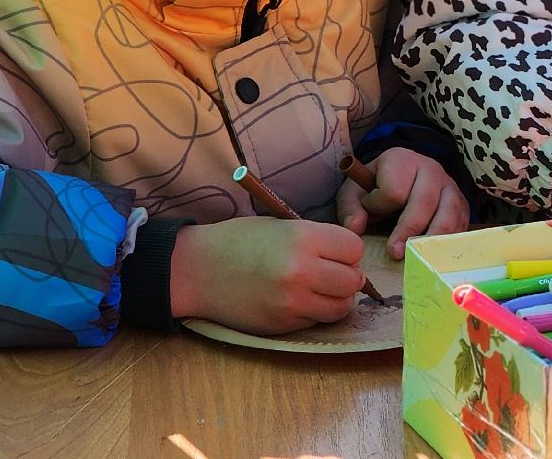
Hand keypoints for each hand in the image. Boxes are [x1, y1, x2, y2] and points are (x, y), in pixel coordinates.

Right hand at [169, 216, 365, 334]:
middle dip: (348, 276)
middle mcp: (301, 271)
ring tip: (320, 289)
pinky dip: (315, 312)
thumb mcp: (281, 226)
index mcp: (302, 238)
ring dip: (336, 298)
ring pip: (342, 307)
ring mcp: (292, 302)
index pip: (354, 248)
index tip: (336, 252)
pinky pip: (317, 321)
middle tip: (331, 272)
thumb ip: (318, 240)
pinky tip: (298, 300)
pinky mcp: (283, 325)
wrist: (197, 270)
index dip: (348, 251)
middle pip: (353, 281)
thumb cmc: (239, 241)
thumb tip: (351, 259)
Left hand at [336, 147, 469, 258]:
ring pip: (448, 214)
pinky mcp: (462, 204)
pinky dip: (449, 243)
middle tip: (395, 253)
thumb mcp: (354, 192)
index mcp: (402, 160)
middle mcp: (430, 168)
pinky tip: (435, 255)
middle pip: (424, 202)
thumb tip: (356, 229)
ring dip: (432, 240)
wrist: (401, 178)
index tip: (371, 210)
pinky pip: (461, 225)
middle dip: (408, 231)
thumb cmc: (375, 188)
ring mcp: (450, 186)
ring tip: (417, 258)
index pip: (394, 191)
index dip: (380, 206)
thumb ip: (350, 209)